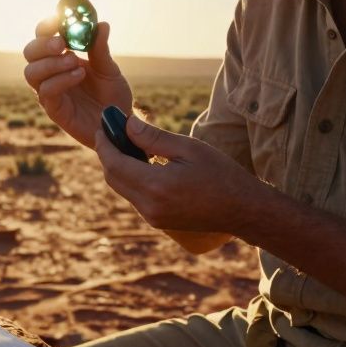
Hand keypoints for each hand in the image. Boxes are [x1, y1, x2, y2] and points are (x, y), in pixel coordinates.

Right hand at [22, 15, 131, 147]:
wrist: (119, 124)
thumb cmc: (112, 96)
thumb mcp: (109, 69)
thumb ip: (101, 49)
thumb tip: (101, 24)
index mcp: (60, 57)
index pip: (42, 36)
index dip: (46, 25)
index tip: (58, 18)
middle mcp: (50, 73)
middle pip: (30, 52)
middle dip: (43, 45)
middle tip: (62, 43)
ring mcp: (49, 91)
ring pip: (31, 72)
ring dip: (51, 63)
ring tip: (74, 62)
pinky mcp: (54, 109)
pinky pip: (45, 92)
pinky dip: (60, 80)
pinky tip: (79, 75)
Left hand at [94, 114, 267, 234]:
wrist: (243, 210)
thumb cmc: (221, 175)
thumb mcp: (189, 148)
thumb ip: (154, 138)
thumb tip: (127, 124)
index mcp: (156, 186)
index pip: (114, 163)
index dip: (104, 143)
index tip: (102, 125)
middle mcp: (149, 206)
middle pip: (112, 177)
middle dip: (107, 153)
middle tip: (110, 131)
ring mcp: (152, 217)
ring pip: (121, 188)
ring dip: (118, 166)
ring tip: (126, 142)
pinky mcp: (157, 221)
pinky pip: (134, 197)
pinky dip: (131, 178)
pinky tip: (142, 162)